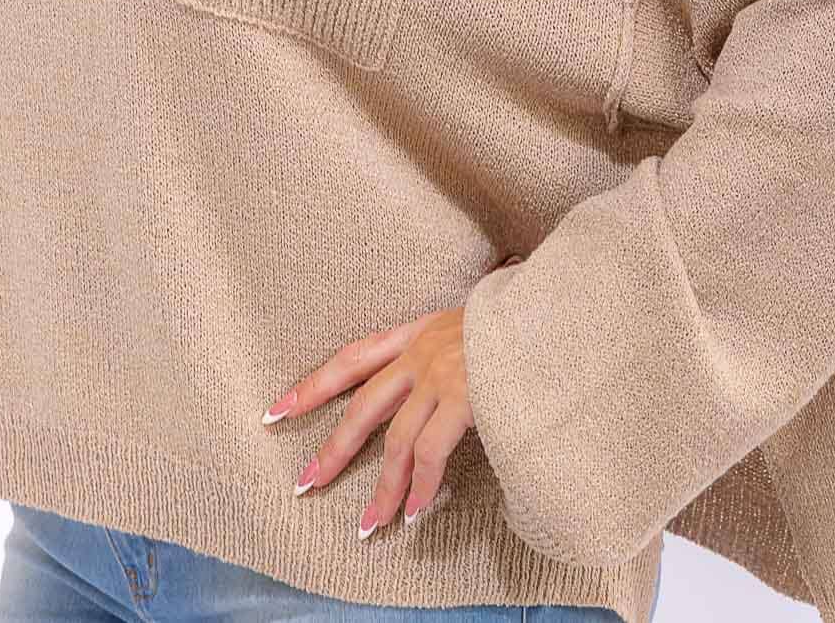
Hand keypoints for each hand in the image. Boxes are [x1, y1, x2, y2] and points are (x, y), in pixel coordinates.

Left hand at [261, 254, 522, 538]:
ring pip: (395, 441)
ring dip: (381, 487)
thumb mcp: (476, 320)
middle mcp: (421, 351)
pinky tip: (415, 509)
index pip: (353, 356)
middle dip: (333, 447)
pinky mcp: (463, 399)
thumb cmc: (523, 318)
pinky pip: (430, 453)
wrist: (556, 310)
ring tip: (369, 524)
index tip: (278, 408)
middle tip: (306, 481)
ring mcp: (440, 375)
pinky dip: (421, 486)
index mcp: (419, 329)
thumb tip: (446, 374)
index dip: (314, 384)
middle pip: (362, 405)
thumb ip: (454, 344)